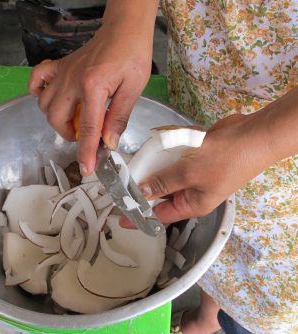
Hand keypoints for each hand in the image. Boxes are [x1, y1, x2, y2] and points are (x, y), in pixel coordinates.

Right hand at [28, 2, 156, 175]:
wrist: (124, 29)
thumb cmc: (132, 55)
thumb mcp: (133, 88)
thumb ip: (119, 117)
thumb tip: (109, 142)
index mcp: (93, 87)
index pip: (88, 128)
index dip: (87, 152)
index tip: (86, 169)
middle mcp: (72, 80)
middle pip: (56, 119)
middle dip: (69, 134)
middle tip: (85, 135)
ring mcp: (63, 72)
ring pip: (44, 104)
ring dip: (57, 119)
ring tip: (74, 120)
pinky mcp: (60, 66)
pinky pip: (37, 80)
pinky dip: (38, 93)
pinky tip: (51, 99)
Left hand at [121, 113, 274, 226]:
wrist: (252, 135)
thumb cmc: (224, 160)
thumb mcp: (189, 175)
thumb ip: (163, 182)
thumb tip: (141, 192)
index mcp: (191, 204)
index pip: (160, 215)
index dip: (139, 215)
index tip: (119, 216)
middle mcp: (191, 191)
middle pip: (160, 192)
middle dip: (143, 184)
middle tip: (123, 177)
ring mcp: (193, 172)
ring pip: (166, 172)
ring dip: (155, 164)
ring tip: (137, 157)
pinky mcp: (195, 156)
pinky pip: (174, 155)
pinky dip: (166, 149)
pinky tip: (157, 140)